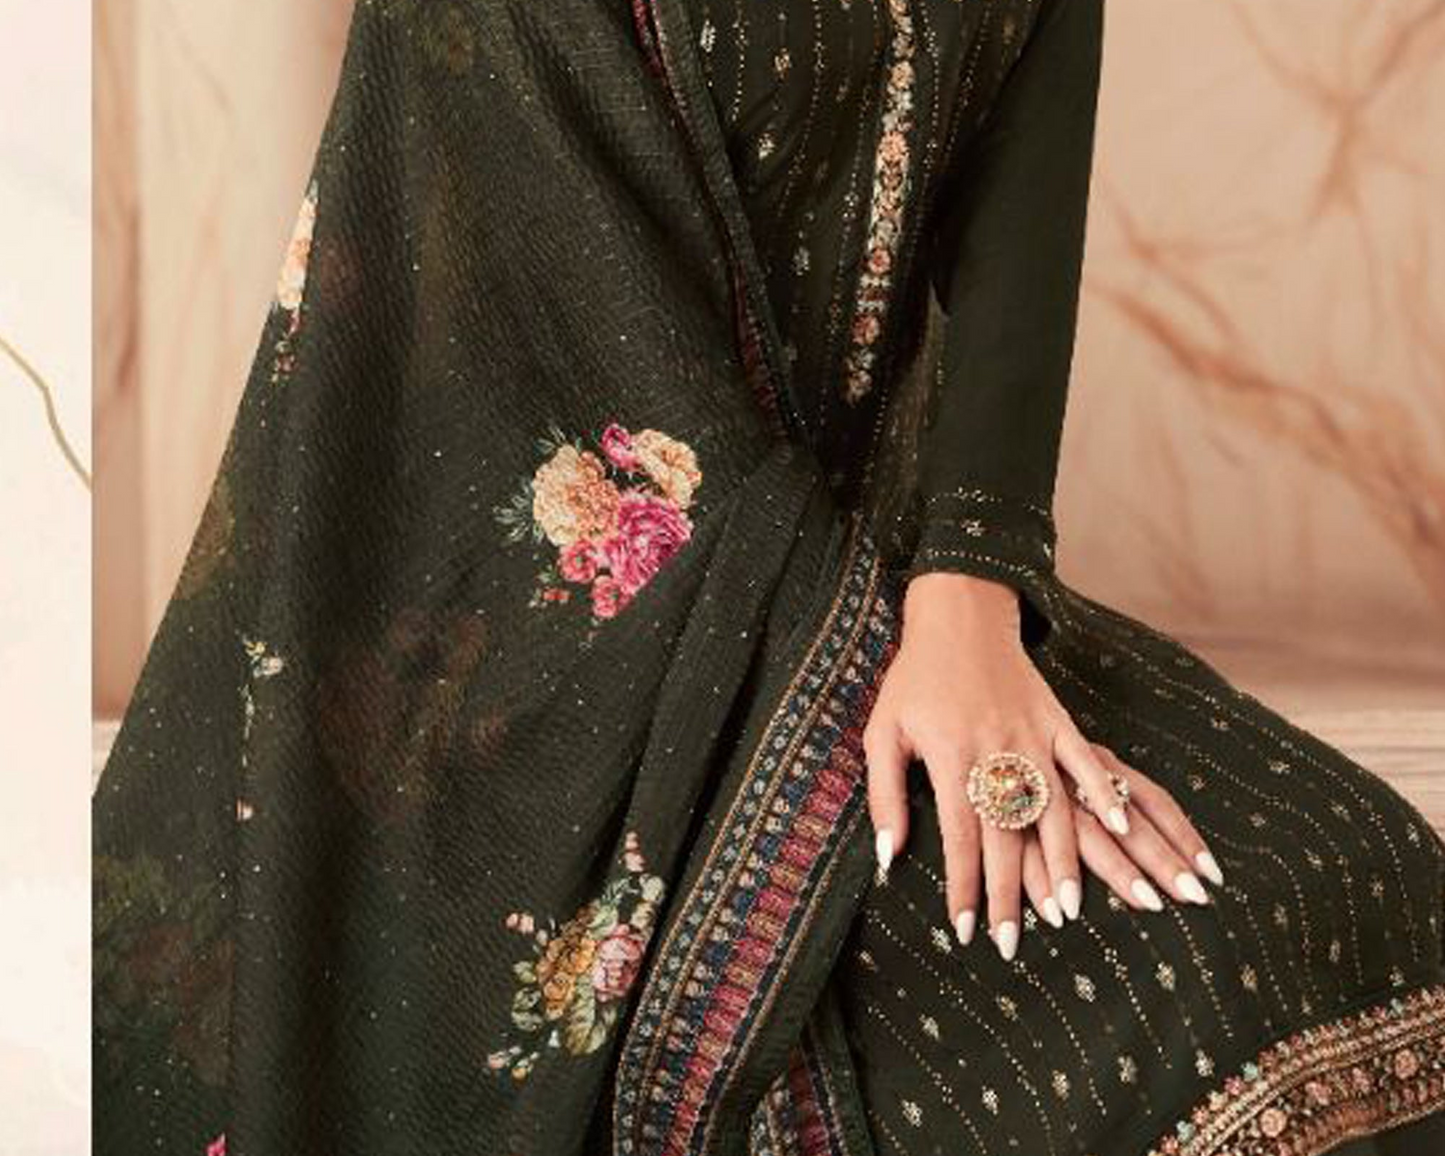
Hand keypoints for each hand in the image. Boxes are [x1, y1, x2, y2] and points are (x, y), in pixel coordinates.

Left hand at [862, 572, 1222, 959]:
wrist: (957, 617)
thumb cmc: (914, 680)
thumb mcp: (883, 734)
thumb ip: (886, 797)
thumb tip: (887, 857)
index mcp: (950, 758)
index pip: (959, 839)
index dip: (963, 888)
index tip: (966, 931)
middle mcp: (995, 752)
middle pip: (1006, 838)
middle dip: (1009, 895)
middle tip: (1014, 944)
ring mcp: (1032, 736)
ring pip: (1052, 810)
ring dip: (1062, 863)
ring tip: (1068, 910)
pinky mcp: (1057, 721)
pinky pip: (1086, 761)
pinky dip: (1103, 793)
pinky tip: (1120, 828)